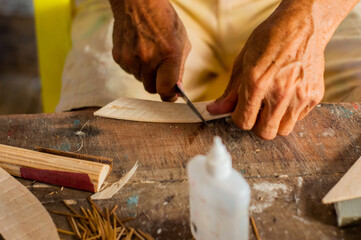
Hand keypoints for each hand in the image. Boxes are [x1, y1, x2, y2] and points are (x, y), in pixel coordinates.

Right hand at [110, 0, 190, 100]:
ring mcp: (131, 59)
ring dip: (146, 73)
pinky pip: (129, 71)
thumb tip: (177, 89)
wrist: (137, 3)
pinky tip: (138, 50)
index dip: (169, 95)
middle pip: (151, 89)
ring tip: (149, 53)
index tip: (171, 95)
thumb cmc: (163, 20)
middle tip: (160, 70)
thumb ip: (179, 68)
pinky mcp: (119, 57)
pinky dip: (135, 65)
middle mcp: (148, 59)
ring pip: (140, 80)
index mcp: (168, 55)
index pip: (165, 89)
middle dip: (158, 83)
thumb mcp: (181, 41)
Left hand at [207, 1, 327, 139]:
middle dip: (256, 125)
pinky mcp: (315, 96)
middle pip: (265, 133)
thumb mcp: (243, 61)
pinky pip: (299, 118)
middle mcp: (279, 93)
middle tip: (256, 111)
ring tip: (272, 105)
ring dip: (274, 122)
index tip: (239, 112)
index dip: (238, 119)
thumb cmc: (270, 39)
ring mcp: (300, 96)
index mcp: (257, 83)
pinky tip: (286, 96)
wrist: (303, 25)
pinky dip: (290, 113)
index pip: (243, 122)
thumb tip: (216, 109)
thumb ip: (231, 91)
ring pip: (283, 130)